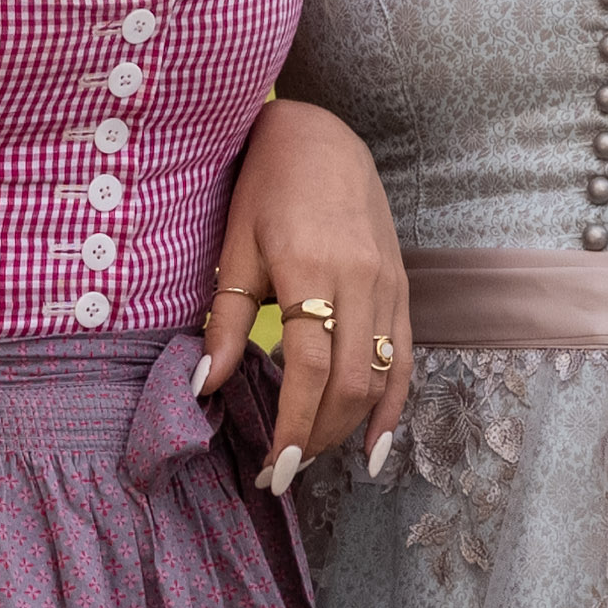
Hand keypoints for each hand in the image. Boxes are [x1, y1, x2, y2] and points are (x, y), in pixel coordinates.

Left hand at [198, 96, 413, 485]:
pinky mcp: (402, 288)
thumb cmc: (266, 187)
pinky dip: (392, 406)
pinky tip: (374, 447)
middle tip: (280, 471)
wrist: (321, 137)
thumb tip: (203, 387)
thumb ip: (224, 321)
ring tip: (308, 456)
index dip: (293, 424)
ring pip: (380, 377)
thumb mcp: (236, 248)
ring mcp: (388, 285)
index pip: (310, 368)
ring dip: (347, 428)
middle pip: (349, 383)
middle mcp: (360, 280)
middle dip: (316, 437)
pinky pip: (405, 357)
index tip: (270, 466)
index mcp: (311, 268)